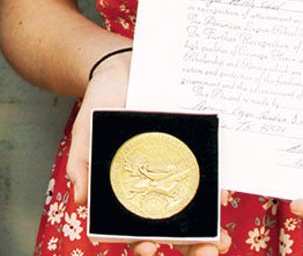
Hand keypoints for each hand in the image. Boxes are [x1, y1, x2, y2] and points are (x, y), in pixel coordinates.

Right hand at [70, 51, 229, 254]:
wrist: (123, 64)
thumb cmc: (101, 102)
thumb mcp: (86, 132)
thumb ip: (82, 165)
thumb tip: (80, 200)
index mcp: (128, 190)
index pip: (138, 230)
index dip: (143, 245)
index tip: (148, 246)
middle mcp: (157, 186)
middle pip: (176, 229)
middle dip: (193, 249)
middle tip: (206, 254)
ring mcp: (179, 169)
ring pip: (198, 210)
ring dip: (212, 231)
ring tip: (220, 242)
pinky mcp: (196, 148)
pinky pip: (211, 173)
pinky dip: (218, 189)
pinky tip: (223, 196)